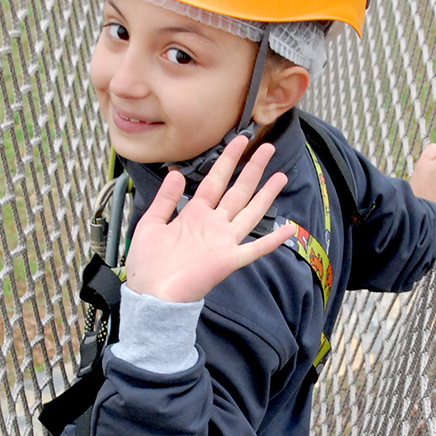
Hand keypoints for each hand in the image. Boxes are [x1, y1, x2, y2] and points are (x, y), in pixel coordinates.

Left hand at [124, 136, 296, 302]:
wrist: (149, 294)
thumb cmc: (146, 265)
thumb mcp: (150, 223)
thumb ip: (165, 199)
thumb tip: (177, 173)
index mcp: (194, 215)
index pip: (216, 180)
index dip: (228, 160)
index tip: (239, 141)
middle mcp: (212, 225)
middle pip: (237, 191)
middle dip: (253, 168)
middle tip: (267, 148)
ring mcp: (222, 242)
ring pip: (249, 212)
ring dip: (266, 194)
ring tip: (281, 176)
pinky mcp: (227, 261)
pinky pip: (254, 249)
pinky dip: (272, 241)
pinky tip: (289, 230)